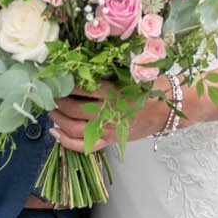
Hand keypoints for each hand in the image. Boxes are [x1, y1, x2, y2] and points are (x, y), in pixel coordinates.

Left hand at [51, 82, 167, 152]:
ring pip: (74, 129)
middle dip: (57, 101)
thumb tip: (80, 71)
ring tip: (51, 109)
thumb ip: (107, 75)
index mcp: (115, 93)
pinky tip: (56, 131)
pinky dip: (66, 141)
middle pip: (74, 110)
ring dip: (57, 119)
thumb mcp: (131, 76)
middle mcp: (109, 113)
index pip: (83, 89)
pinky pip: (83, 146)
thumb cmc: (151, 89)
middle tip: (50, 92)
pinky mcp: (110, 140)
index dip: (66, 85)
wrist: (167, 110)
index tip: (56, 77)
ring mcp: (108, 130)